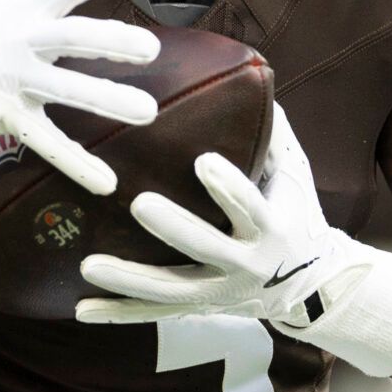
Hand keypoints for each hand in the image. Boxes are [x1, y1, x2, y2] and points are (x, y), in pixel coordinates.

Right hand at [0, 0, 159, 193]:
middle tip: (150, 49)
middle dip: (111, 41)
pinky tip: (108, 183)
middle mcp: (23, 40)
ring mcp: (15, 79)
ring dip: (108, 100)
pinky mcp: (6, 116)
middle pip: (72, 34)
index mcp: (25, 7)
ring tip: (148, 112)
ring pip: (66, 89)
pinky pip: (47, 142)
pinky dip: (77, 164)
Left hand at [76, 106, 348, 324]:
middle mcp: (245, 265)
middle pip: (205, 249)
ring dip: (129, 280)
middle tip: (139, 203)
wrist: (311, 286)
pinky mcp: (198, 309)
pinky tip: (80, 309)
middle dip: (174, 228)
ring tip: (89, 265)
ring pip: (170, 291)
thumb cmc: (297, 214)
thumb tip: (252, 75)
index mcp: (271, 229)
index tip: (203, 161)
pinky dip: (118, 314)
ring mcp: (218, 292)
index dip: (229, 187)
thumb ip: (275, 132)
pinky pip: (153, 315)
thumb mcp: (295, 175)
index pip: (251, 207)